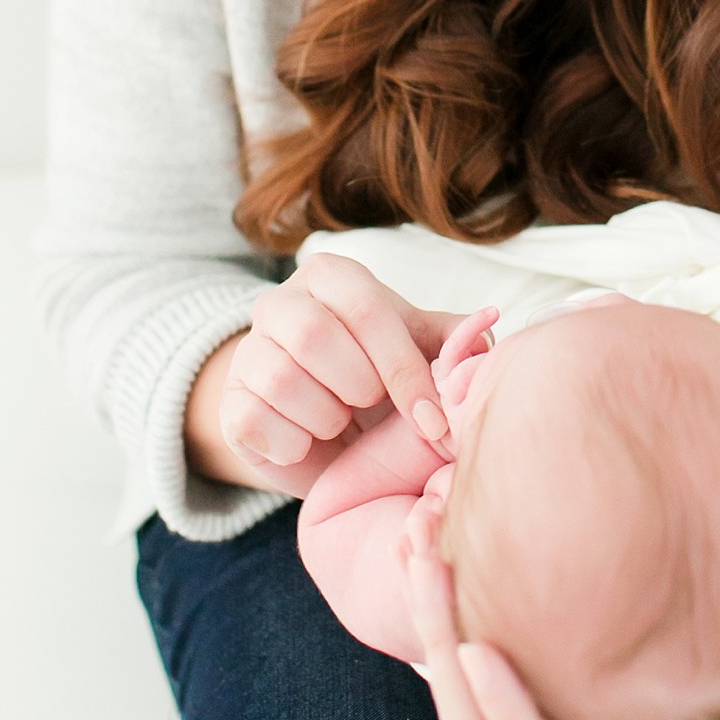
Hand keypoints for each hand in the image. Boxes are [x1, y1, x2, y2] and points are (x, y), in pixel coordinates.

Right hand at [217, 252, 497, 496]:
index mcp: (332, 276)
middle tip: (372, 408)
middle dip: (358, 386)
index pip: (367, 310)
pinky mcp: (229, 402)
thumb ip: (456, 340)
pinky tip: (312, 442)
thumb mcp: (422, 354)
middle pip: (314, 336)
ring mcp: (248, 350)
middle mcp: (281, 302)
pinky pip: (254, 420)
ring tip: (342, 423)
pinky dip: (294, 443)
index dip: (403, 369)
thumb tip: (490, 323)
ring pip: (281, 379)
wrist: (328, 430)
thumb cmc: (382, 380)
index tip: (431, 418)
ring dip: (326, 417)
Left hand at [399, 503, 719, 719]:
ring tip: (419, 535)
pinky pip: (444, 668)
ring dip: (428, 617)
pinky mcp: (491, 712)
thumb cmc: (718, 713)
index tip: (482, 649)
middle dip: (442, 646)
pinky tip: (426, 537)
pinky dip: (431, 608)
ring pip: (446, 696)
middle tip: (430, 563)